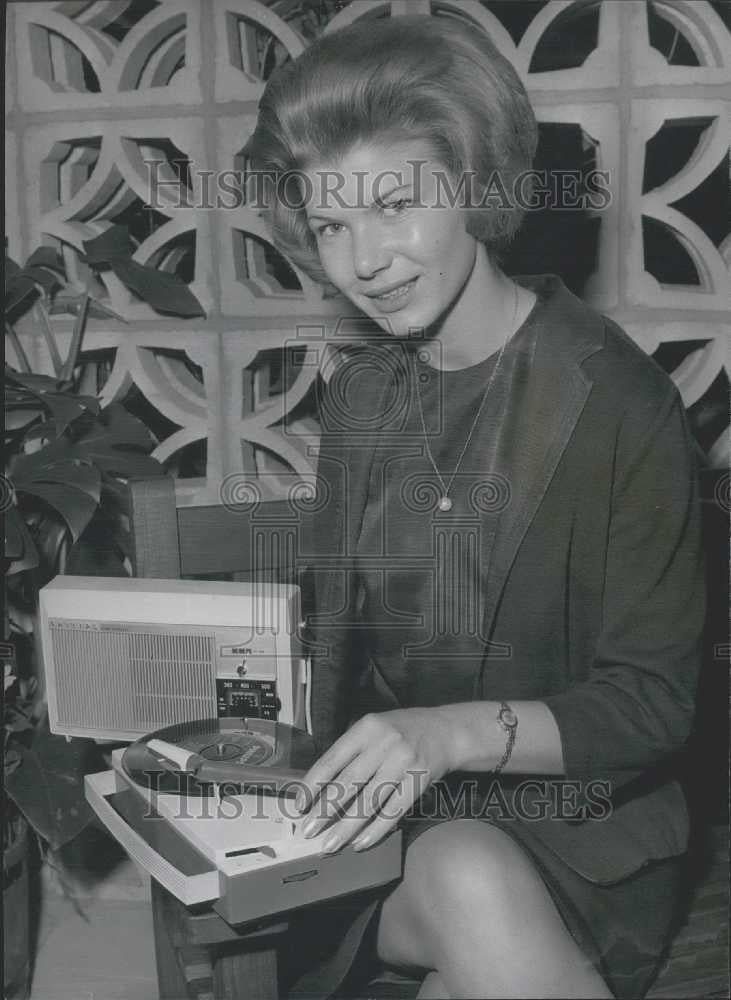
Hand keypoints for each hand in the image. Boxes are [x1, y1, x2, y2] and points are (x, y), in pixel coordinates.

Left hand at [296, 707, 456, 853]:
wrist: (447, 731)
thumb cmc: (402, 731)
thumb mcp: (374, 728)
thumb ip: (351, 750)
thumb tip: (321, 788)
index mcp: (366, 728)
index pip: (332, 759)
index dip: (313, 784)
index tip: (300, 806)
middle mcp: (384, 743)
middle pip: (348, 783)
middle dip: (325, 811)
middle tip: (308, 832)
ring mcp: (403, 762)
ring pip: (369, 801)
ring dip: (346, 827)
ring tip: (330, 844)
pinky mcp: (419, 780)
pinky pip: (394, 810)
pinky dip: (376, 829)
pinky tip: (361, 843)